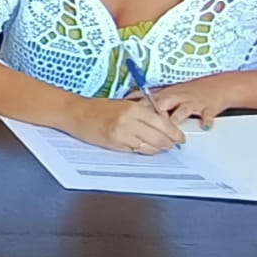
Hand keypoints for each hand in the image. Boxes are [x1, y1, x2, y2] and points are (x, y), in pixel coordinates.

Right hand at [65, 97, 185, 154]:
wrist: (76, 113)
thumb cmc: (98, 108)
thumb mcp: (124, 105)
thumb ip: (143, 113)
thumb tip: (163, 124)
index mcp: (134, 108)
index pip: (163, 124)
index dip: (175, 133)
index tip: (180, 137)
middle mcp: (130, 121)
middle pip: (160, 137)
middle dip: (170, 143)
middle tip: (173, 144)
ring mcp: (122, 134)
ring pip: (151, 147)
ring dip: (158, 149)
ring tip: (160, 147)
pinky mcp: (115, 144)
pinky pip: (137, 151)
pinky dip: (144, 151)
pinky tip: (145, 148)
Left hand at [127, 74, 243, 129]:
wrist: (216, 87)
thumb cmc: (189, 92)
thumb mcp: (168, 92)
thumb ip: (150, 98)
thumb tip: (128, 100)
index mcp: (165, 95)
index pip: (147, 101)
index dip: (137, 111)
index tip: (129, 121)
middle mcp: (176, 97)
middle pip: (161, 106)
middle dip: (155, 118)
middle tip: (149, 132)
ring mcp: (191, 102)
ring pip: (182, 111)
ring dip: (177, 122)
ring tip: (174, 136)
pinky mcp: (207, 107)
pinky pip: (206, 114)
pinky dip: (205, 120)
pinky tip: (204, 125)